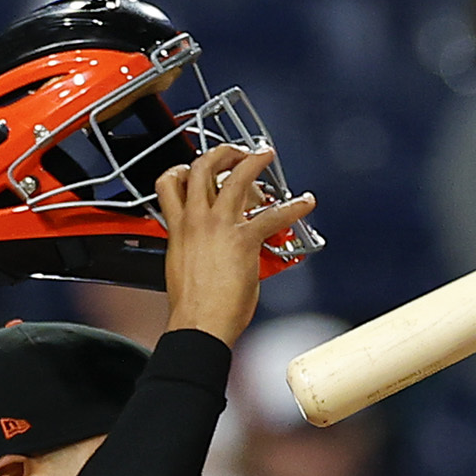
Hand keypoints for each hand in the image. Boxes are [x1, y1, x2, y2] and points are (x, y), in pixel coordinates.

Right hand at [157, 144, 316, 348]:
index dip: (181, 168)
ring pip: (235, 178)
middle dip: (221, 153)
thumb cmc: (192, 305)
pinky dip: (294, 207)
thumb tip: (214, 247)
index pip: (170, 182)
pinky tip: (305, 203)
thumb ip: (197, 246)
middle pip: (202, 167)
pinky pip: (273, 215)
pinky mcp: (244, 239)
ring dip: (253, 161)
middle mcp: (196, 219)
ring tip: (265, 155)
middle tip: (236, 152)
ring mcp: (219, 226)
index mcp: (178, 227)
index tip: (195, 167)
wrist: (198, 323)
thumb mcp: (183, 265)